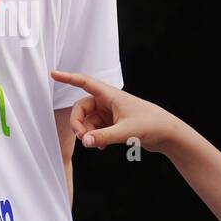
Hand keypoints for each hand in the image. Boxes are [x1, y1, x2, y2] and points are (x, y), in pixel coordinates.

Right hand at [50, 70, 183, 153]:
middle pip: (81, 108)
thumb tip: (85, 142)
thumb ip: (103, 137)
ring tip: (97, 145)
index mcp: (110, 95)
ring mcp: (109, 113)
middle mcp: (108, 102)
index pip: (84, 82)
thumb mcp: (126, 131)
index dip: (68, 78)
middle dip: (79, 123)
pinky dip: (95, 138)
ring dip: (88, 133)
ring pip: (88, 121)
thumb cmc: (150, 125)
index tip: (53, 74)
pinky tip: (102, 147)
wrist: (167, 133)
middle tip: (83, 139)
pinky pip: (95, 129)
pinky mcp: (112, 124)